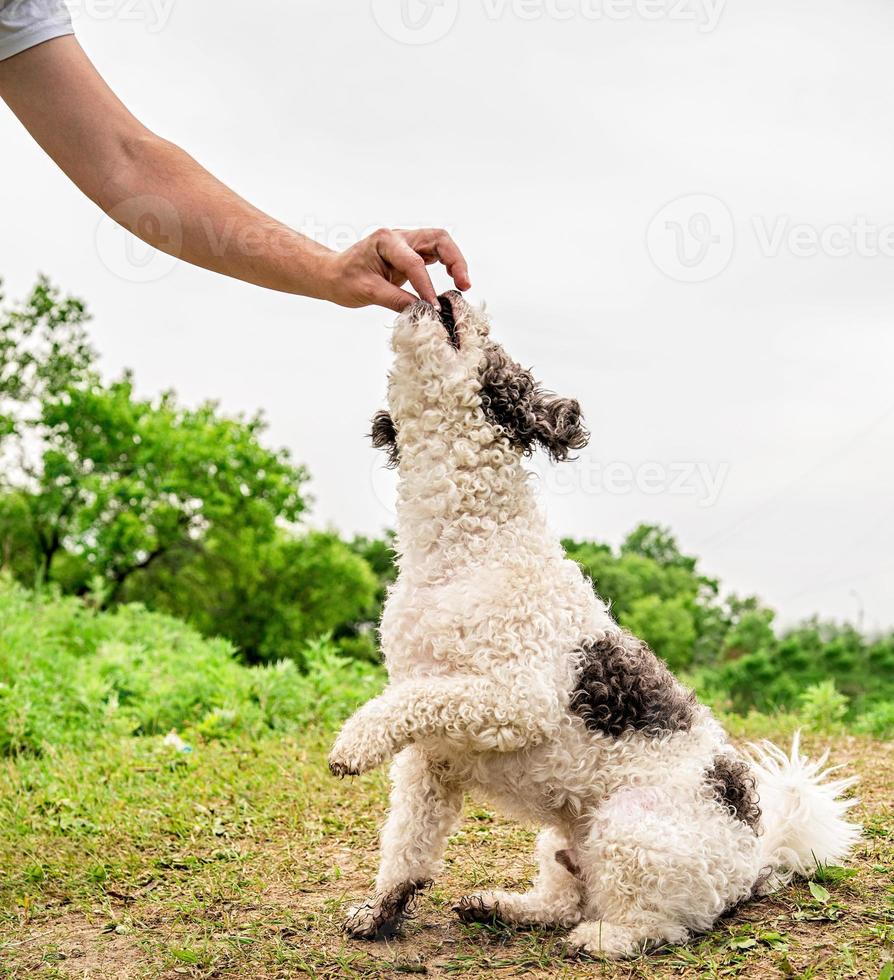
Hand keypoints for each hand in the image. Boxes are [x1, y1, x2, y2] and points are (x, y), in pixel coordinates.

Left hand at [320, 227, 470, 311]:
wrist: (333, 274)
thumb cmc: (344, 280)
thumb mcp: (368, 292)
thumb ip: (396, 300)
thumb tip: (422, 311)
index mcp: (385, 241)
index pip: (414, 263)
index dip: (426, 286)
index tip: (434, 307)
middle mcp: (399, 237)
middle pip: (438, 239)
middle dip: (455, 260)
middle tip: (464, 284)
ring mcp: (407, 243)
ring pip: (441, 243)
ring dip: (456, 261)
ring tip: (464, 284)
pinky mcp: (411, 253)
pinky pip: (436, 254)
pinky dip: (448, 265)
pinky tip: (454, 280)